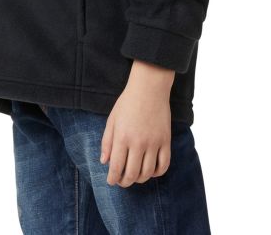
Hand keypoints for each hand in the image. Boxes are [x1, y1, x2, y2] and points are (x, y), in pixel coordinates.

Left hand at [99, 60, 174, 187]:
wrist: (149, 88)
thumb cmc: (128, 102)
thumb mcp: (112, 120)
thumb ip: (107, 142)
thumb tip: (104, 162)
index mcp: (122, 137)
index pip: (116, 167)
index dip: (113, 179)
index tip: (111, 181)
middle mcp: (138, 142)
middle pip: (132, 174)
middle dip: (125, 182)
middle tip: (122, 181)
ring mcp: (154, 142)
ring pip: (148, 173)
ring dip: (140, 179)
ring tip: (135, 176)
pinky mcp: (166, 140)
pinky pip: (164, 165)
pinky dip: (157, 173)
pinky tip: (151, 170)